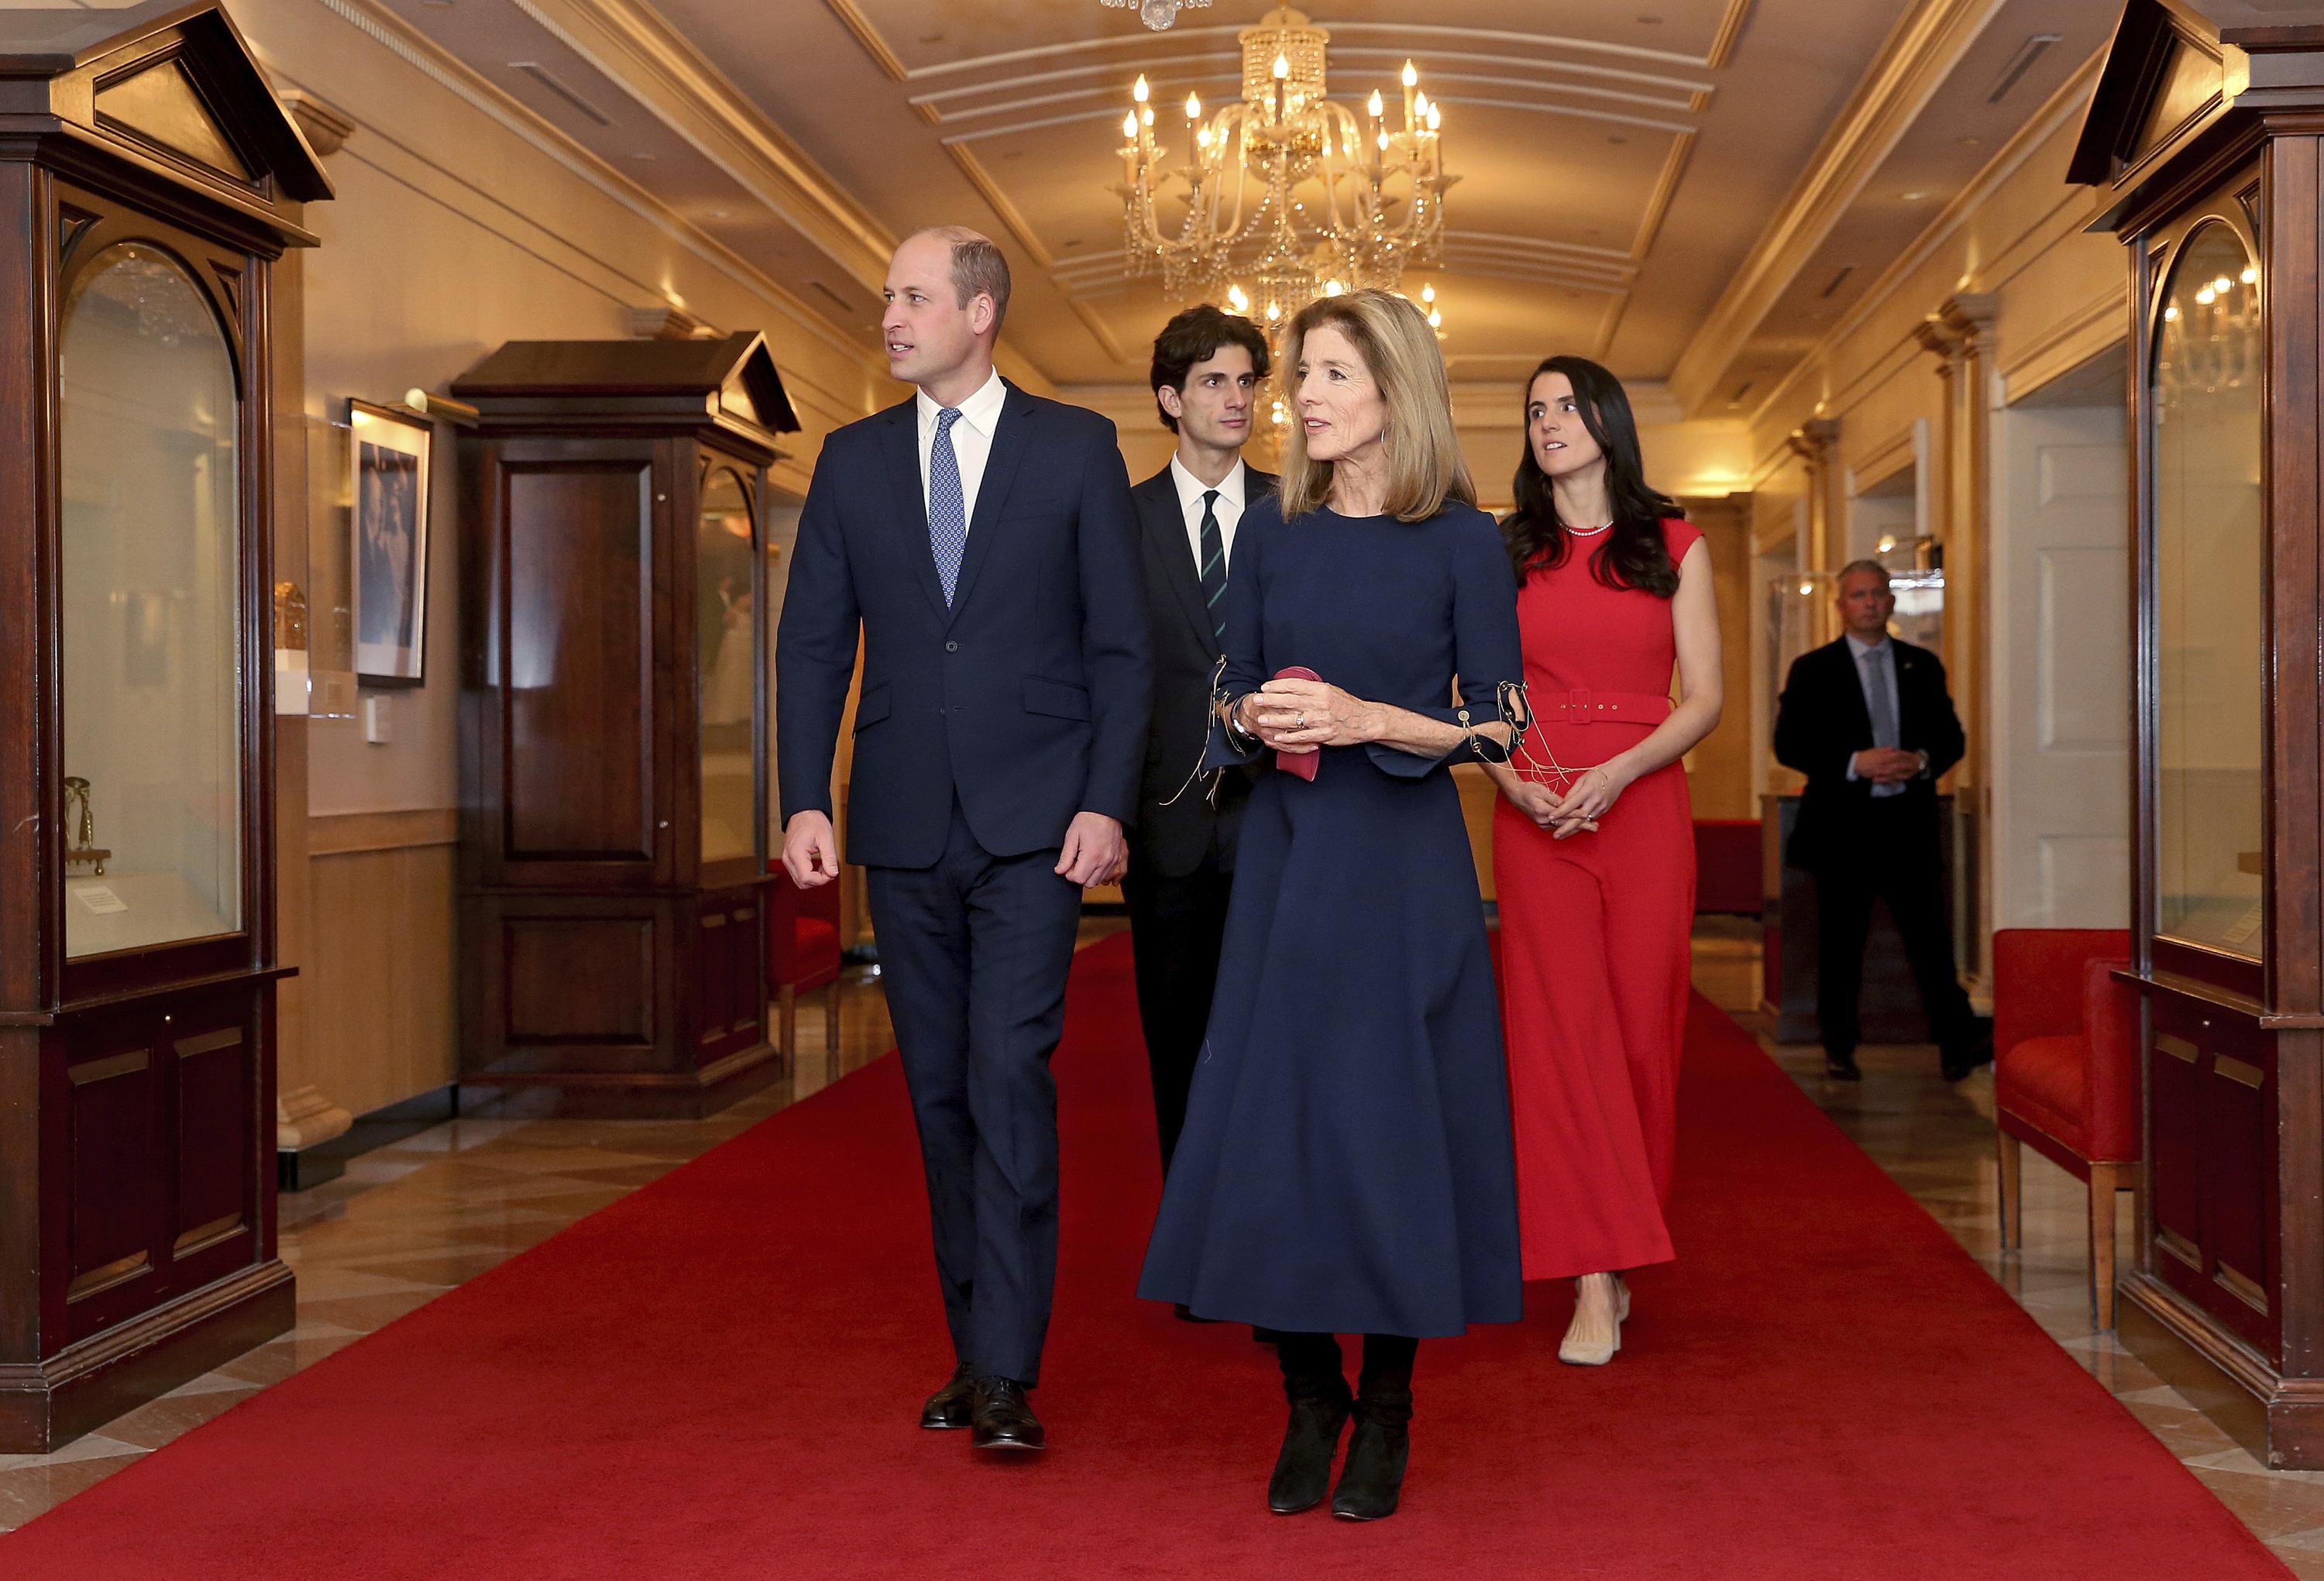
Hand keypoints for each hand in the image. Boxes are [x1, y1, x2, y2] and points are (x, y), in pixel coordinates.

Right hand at [782, 811, 840, 887]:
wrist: (803, 812)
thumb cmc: (813, 821)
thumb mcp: (826, 838)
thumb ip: (830, 858)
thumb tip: (833, 873)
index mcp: (796, 854)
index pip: (807, 878)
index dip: (822, 880)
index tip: (832, 872)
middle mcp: (788, 858)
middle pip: (802, 883)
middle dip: (819, 880)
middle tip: (830, 870)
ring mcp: (787, 859)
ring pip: (800, 881)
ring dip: (814, 879)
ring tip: (825, 867)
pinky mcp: (789, 859)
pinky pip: (798, 874)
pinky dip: (809, 874)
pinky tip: (819, 866)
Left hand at [1055, 811, 1127, 887]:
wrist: (1105, 811)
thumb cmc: (1088, 820)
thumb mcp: (1072, 835)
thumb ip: (1066, 856)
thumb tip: (1059, 871)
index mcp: (1092, 855)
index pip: (1079, 879)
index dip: (1070, 874)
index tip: (1068, 865)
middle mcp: (1105, 860)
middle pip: (1089, 883)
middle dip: (1079, 877)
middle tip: (1075, 863)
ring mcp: (1113, 860)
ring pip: (1098, 881)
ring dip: (1089, 875)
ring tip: (1084, 860)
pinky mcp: (1117, 859)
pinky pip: (1106, 874)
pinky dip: (1098, 872)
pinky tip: (1093, 860)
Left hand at [1251, 676, 1379, 751]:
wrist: (1366, 720)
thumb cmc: (1347, 705)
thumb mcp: (1331, 690)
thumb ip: (1313, 689)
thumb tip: (1293, 686)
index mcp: (1321, 690)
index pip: (1294, 685)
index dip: (1277, 686)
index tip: (1265, 687)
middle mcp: (1320, 704)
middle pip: (1290, 701)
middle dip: (1270, 701)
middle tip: (1256, 700)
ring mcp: (1321, 720)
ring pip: (1293, 720)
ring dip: (1275, 720)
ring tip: (1262, 720)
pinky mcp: (1324, 734)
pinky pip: (1302, 736)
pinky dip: (1289, 737)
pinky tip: (1278, 737)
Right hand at [1501, 776, 1599, 836]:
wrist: (1516, 796)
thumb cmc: (1528, 789)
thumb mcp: (1541, 790)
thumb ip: (1554, 799)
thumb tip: (1566, 803)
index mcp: (1541, 810)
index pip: (1563, 813)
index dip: (1576, 813)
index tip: (1587, 814)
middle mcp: (1542, 820)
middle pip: (1565, 824)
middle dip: (1581, 825)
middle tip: (1595, 826)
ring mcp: (1542, 824)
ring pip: (1563, 826)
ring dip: (1578, 827)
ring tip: (1593, 827)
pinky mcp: (1544, 825)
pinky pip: (1559, 827)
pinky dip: (1570, 827)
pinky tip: (1581, 826)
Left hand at [1543, 764, 1629, 837]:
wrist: (1619, 775)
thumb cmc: (1599, 774)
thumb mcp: (1582, 779)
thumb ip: (1572, 793)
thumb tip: (1562, 804)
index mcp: (1587, 791)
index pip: (1571, 804)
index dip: (1560, 812)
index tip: (1550, 817)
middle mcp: (1594, 801)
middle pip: (1578, 819)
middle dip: (1565, 828)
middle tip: (1555, 835)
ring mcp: (1600, 808)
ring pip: (1584, 822)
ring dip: (1572, 830)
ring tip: (1561, 836)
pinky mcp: (1604, 811)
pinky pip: (1590, 820)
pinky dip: (1581, 826)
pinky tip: (1572, 831)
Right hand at [1853, 747, 1920, 783]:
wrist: (1856, 763)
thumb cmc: (1866, 756)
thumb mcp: (1875, 750)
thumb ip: (1885, 750)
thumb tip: (1894, 749)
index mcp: (1883, 756)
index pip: (1896, 756)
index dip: (1903, 756)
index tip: (1910, 757)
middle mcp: (1883, 764)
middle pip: (1896, 765)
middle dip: (1905, 766)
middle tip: (1912, 767)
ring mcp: (1881, 771)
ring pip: (1892, 773)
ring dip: (1900, 774)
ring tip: (1908, 775)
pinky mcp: (1878, 776)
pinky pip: (1886, 779)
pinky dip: (1892, 781)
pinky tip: (1897, 782)